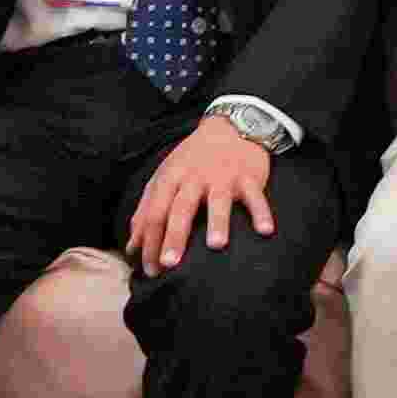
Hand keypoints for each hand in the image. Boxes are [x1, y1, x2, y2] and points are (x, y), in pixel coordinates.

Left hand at [128, 118, 277, 272]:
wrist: (229, 127)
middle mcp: (194, 177)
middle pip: (181, 208)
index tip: (152, 270)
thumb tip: (131, 248)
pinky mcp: (248, 175)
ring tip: (216, 245)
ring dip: (218, 221)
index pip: (155, 212)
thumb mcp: (164, 179)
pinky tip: (265, 231)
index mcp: (170, 178)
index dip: (150, 242)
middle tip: (170, 263)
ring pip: (218, 200)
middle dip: (174, 235)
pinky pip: (255, 195)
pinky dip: (261, 211)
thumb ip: (145, 212)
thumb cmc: (192, 160)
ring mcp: (222, 175)